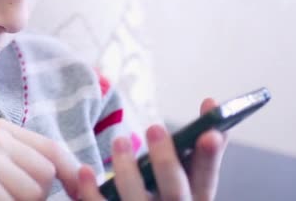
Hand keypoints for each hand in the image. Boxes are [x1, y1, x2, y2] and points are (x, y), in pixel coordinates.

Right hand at [0, 118, 79, 200]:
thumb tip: (84, 176)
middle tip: (5, 197)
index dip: (71, 173)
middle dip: (37, 195)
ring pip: (36, 191)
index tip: (77, 191)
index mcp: (1, 129)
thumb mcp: (1, 170)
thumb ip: (32, 166)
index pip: (53, 149)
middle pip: (47, 172)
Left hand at [77, 98, 227, 200]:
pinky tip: (85, 169)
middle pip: (175, 192)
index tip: (209, 133)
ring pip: (136, 200)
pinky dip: (92, 191)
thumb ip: (198, 149)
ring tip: (120, 140)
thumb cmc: (166, 198)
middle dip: (166, 161)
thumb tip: (210, 104)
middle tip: (155, 127)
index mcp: (195, 200)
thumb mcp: (189, 182)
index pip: (207, 178)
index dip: (209, 157)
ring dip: (127, 170)